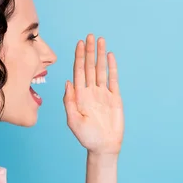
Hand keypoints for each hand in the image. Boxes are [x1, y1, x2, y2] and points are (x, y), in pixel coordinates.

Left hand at [63, 34, 123, 154]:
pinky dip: (112, 67)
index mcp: (79, 95)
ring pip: (101, 70)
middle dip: (89, 51)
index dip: (78, 57)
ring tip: (100, 40)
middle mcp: (90, 91)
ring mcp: (103, 93)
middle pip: (89, 66)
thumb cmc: (86, 136)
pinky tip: (110, 56)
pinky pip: (113, 79)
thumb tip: (68, 82)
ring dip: (100, 55)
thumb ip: (69, 101)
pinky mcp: (115, 98)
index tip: (79, 43)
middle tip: (89, 36)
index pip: (78, 71)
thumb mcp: (73, 120)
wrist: (103, 147)